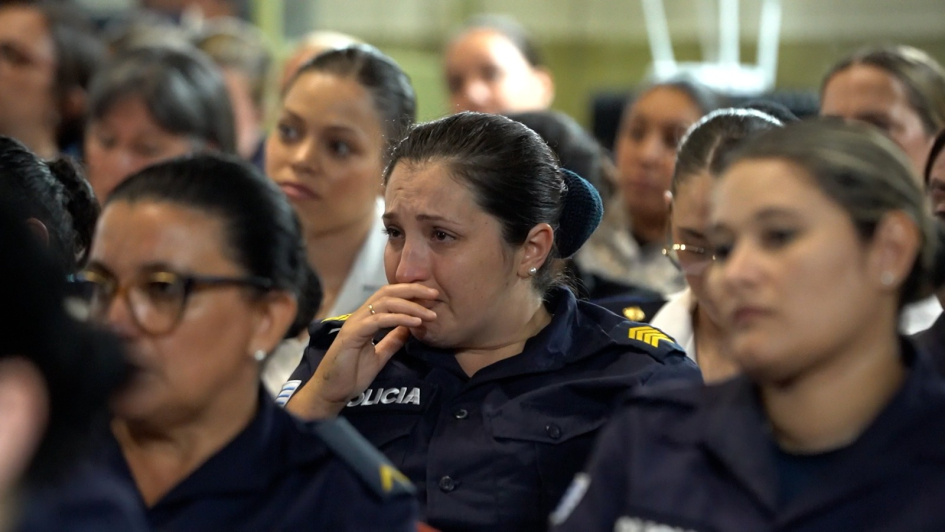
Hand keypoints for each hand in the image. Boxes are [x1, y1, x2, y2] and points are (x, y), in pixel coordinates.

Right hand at [286, 284, 436, 418]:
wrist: (332, 392)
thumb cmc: (351, 375)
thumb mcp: (380, 355)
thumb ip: (393, 340)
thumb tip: (410, 327)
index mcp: (367, 319)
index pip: (390, 296)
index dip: (410, 293)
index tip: (431, 297)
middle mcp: (361, 316)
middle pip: (388, 292)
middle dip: (413, 290)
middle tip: (435, 294)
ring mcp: (356, 324)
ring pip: (385, 303)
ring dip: (411, 306)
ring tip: (429, 314)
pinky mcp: (352, 335)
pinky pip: (378, 321)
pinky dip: (398, 319)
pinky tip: (414, 323)